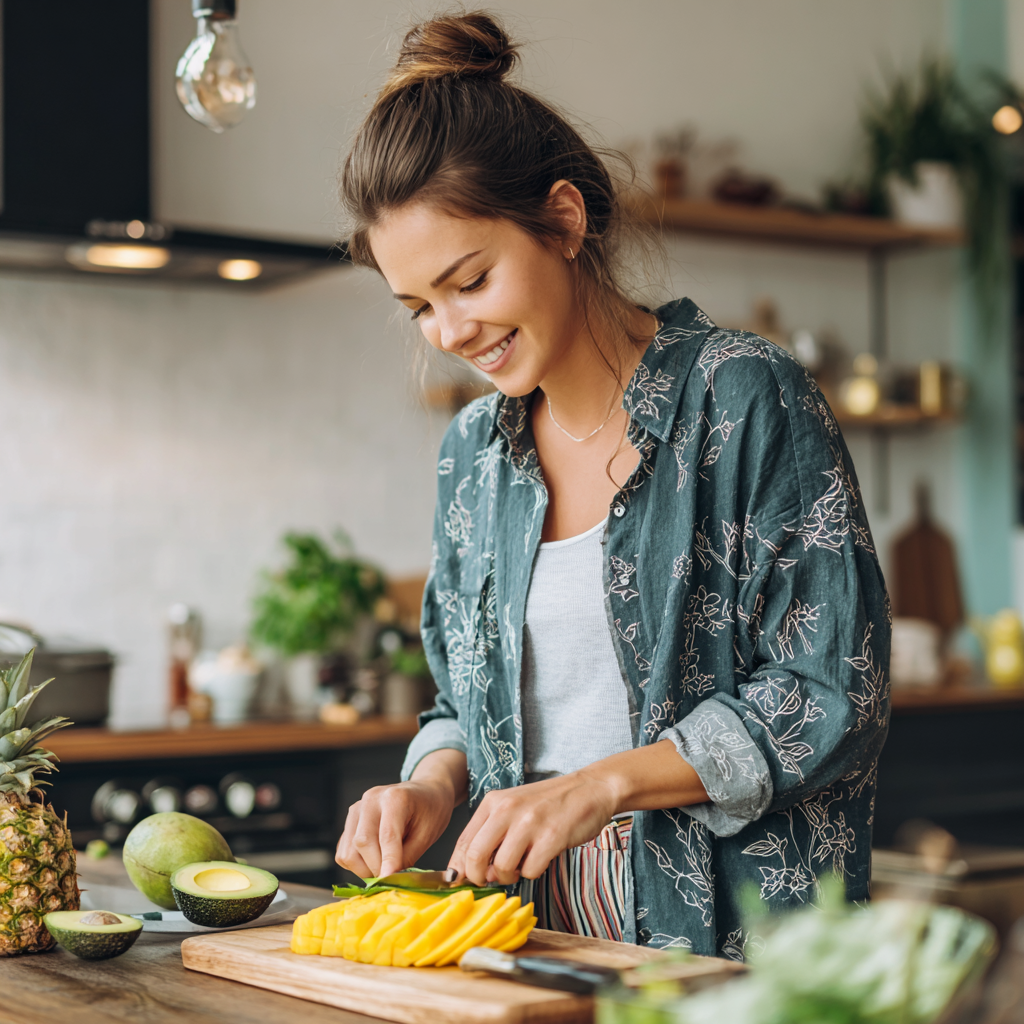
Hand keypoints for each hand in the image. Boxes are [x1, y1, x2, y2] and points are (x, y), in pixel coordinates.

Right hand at [335, 748, 467, 878]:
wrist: (425, 792)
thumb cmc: (430, 810)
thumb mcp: (428, 834)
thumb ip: (407, 857)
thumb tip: (390, 879)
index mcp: (395, 797)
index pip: (387, 835)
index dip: (388, 861)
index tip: (389, 881)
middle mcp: (371, 799)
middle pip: (362, 842)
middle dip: (376, 867)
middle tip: (393, 877)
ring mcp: (356, 809)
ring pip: (348, 851)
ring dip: (365, 868)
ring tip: (385, 866)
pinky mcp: (349, 821)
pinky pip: (344, 852)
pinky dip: (357, 864)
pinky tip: (375, 859)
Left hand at [449, 771, 617, 886]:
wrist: (590, 788)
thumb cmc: (549, 804)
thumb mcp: (514, 809)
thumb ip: (492, 835)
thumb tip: (474, 873)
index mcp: (493, 802)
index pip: (463, 842)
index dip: (459, 869)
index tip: (461, 882)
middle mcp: (507, 809)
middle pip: (475, 857)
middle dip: (479, 878)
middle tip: (492, 880)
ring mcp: (529, 823)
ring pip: (502, 868)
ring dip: (510, 877)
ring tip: (521, 866)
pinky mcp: (551, 836)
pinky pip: (530, 871)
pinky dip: (533, 873)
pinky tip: (541, 857)